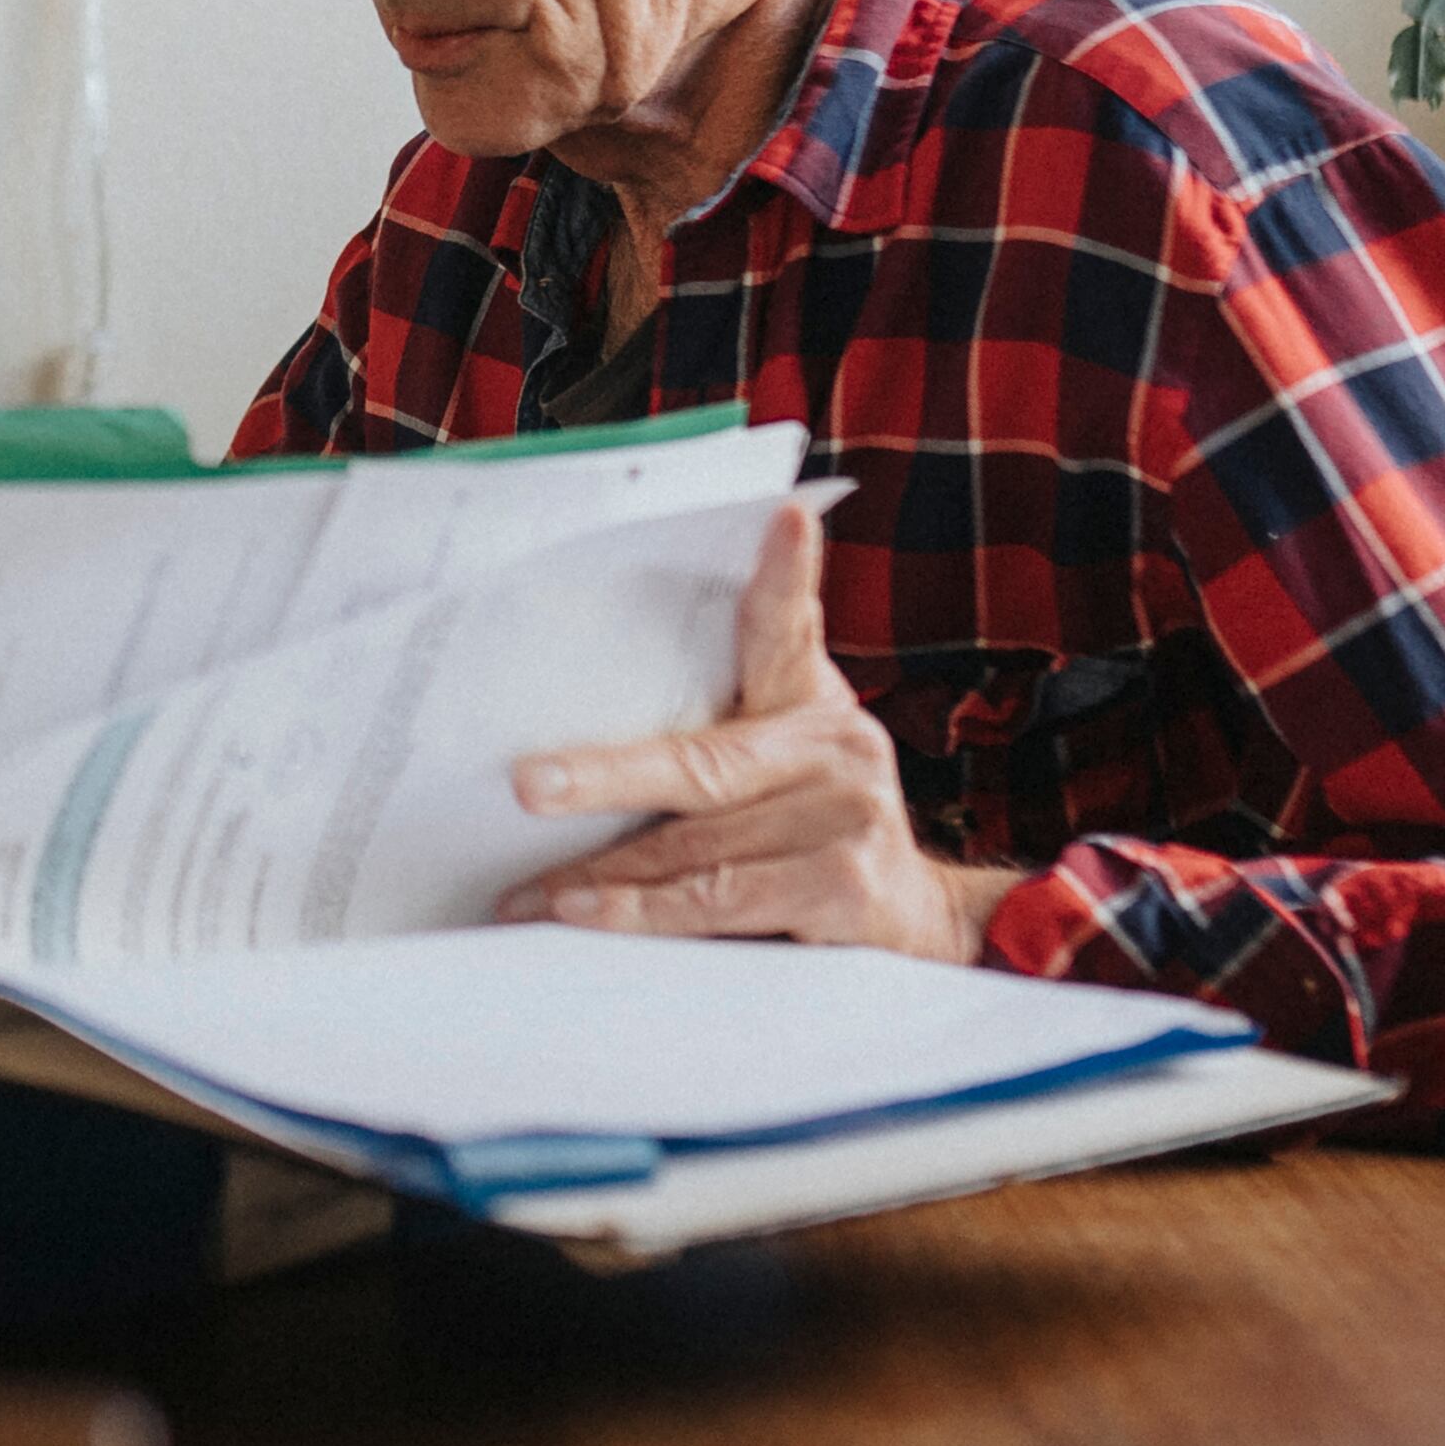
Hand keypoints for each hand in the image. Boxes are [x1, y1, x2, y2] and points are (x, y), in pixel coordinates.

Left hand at [494, 500, 1023, 965]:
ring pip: (698, 847)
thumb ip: (711, 745)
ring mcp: (850, 817)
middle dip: (603, 779)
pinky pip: (724, 901)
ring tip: (537, 892)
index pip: (787, 629)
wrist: (917, 926)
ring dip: (605, 876)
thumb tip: (571, 754)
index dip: (786, 574)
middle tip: (527, 785)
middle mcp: (839, 747)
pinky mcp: (848, 886)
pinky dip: (650, 915)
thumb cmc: (814, 837)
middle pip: (701, 763)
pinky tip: (596, 917)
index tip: (787, 519)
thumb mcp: (781, 772)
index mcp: (810, 702)